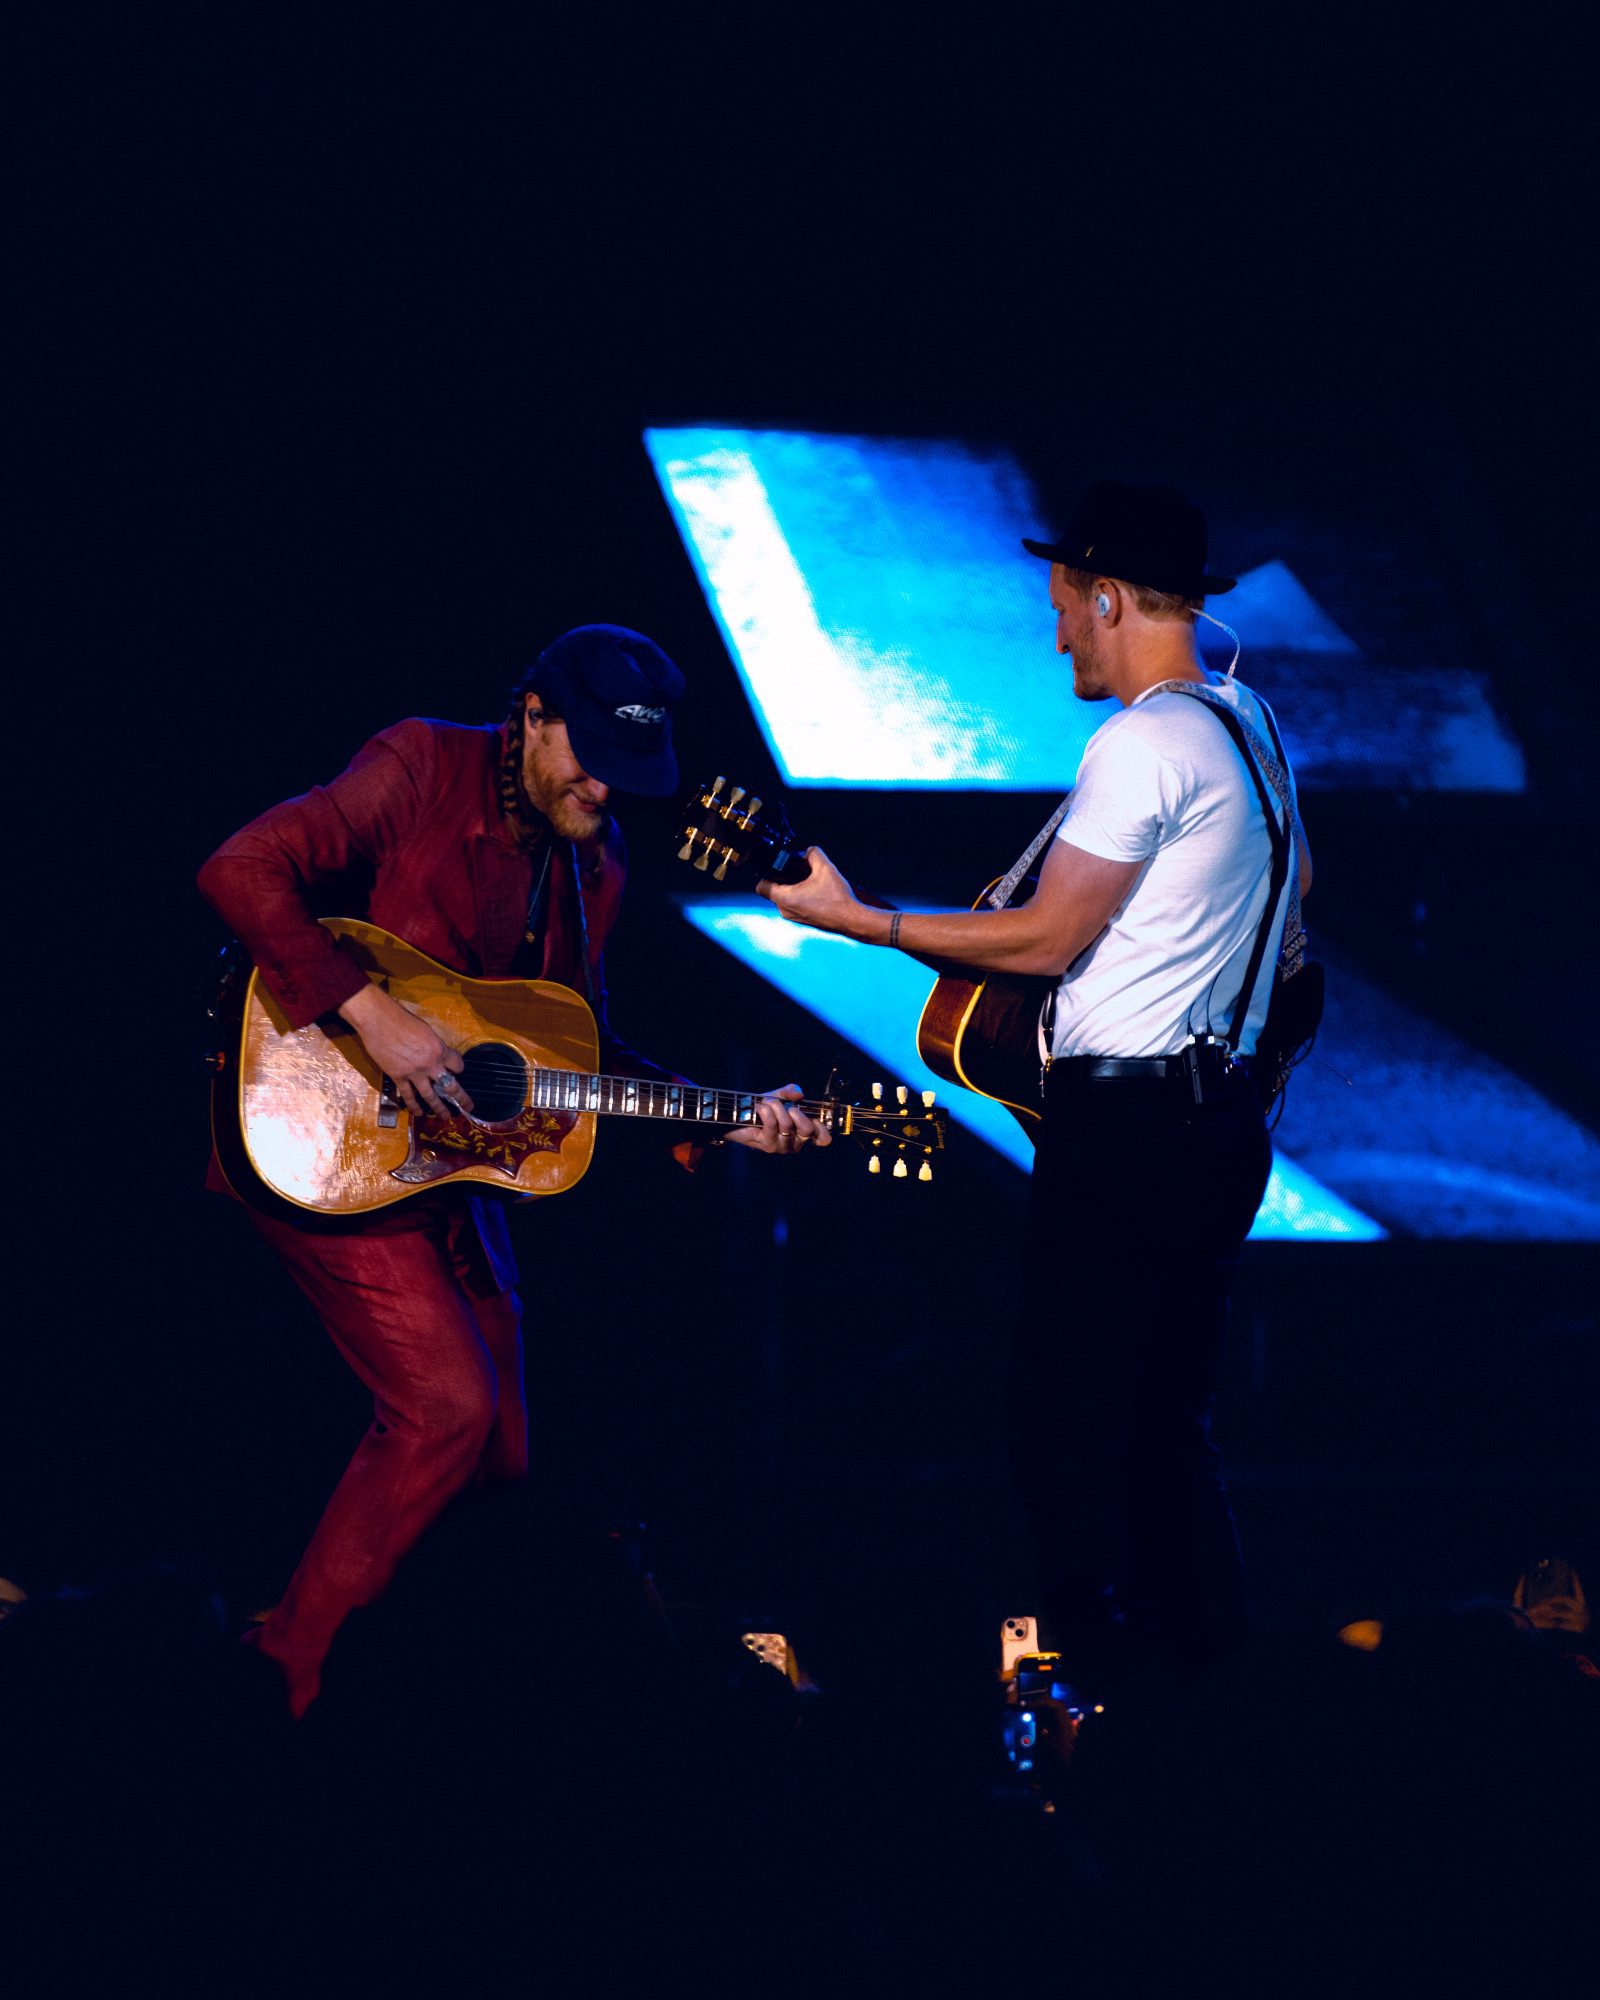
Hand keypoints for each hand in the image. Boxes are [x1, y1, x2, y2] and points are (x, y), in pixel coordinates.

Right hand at [337, 983, 474, 1117]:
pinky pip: (408, 1096)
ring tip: (446, 1117)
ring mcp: (414, 1073)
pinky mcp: (398, 1078)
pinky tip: (418, 1113)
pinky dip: (414, 1106)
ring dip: (439, 1108)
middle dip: (461, 1098)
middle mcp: (430, 1065)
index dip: (459, 1067)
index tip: (457, 1070)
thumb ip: (434, 1046)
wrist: (379, 1021)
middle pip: (450, 1086)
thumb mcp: (427, 1031)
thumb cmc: (403, 1020)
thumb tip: (436, 1054)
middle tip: (468, 1107)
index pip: (457, 1064)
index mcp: (439, 1050)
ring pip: (430, 1096)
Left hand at [723, 1083, 831, 1154]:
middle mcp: (796, 1143)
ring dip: (776, 1107)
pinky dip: (766, 1111)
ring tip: (767, 1103)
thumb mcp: (778, 1096)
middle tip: (786, 1107)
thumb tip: (799, 1093)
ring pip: (787, 1124)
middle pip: (807, 1129)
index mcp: (802, 1132)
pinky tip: (760, 1108)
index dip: (823, 1128)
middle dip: (796, 1112)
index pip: (823, 1139)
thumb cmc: (762, 1108)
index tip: (814, 1115)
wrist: (739, 1117)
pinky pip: (772, 1124)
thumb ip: (790, 1092)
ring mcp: (782, 1146)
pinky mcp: (768, 1145)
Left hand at [757, 846, 863, 937]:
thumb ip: (813, 853)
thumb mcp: (826, 868)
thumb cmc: (838, 898)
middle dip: (783, 878)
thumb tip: (808, 851)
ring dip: (793, 888)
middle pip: (773, 890)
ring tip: (809, 881)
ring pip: (784, 898)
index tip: (778, 868)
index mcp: (785, 898)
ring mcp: (794, 917)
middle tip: (798, 871)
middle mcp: (786, 910)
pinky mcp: (803, 920)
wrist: (852, 920)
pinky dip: (800, 897)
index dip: (766, 874)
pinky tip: (815, 891)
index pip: (761, 886)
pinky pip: (794, 905)